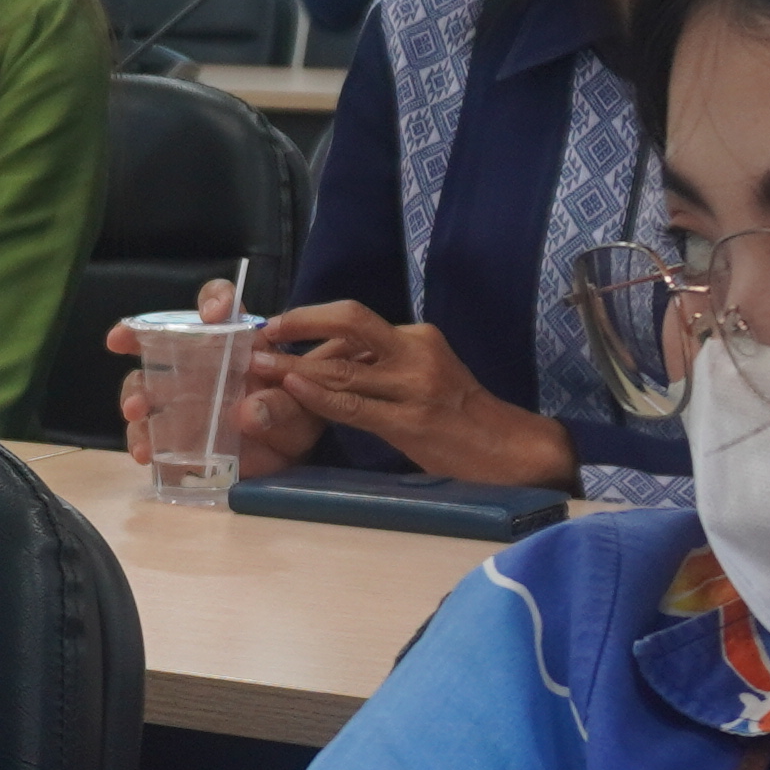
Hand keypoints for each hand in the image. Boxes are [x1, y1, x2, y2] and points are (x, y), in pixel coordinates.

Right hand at [108, 281, 322, 479]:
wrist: (291, 455)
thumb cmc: (297, 416)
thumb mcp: (301, 408)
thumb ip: (282, 405)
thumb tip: (251, 412)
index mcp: (236, 342)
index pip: (221, 305)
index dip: (214, 300)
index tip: (212, 315)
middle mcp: (201, 364)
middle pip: (161, 342)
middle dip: (139, 341)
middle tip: (133, 345)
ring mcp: (184, 398)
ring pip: (145, 387)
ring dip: (134, 396)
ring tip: (136, 413)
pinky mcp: (177, 432)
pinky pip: (149, 433)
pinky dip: (141, 441)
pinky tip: (144, 454)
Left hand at [254, 303, 577, 489]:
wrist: (508, 449)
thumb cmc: (461, 417)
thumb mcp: (425, 375)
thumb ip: (384, 365)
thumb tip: (332, 362)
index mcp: (417, 337)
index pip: (355, 321)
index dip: (312, 322)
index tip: (281, 328)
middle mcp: (416, 351)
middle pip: (350, 320)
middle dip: (301, 322)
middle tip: (265, 332)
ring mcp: (415, 385)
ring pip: (343, 367)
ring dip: (294, 366)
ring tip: (260, 365)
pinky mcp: (411, 421)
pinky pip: (355, 405)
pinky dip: (320, 396)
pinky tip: (294, 389)